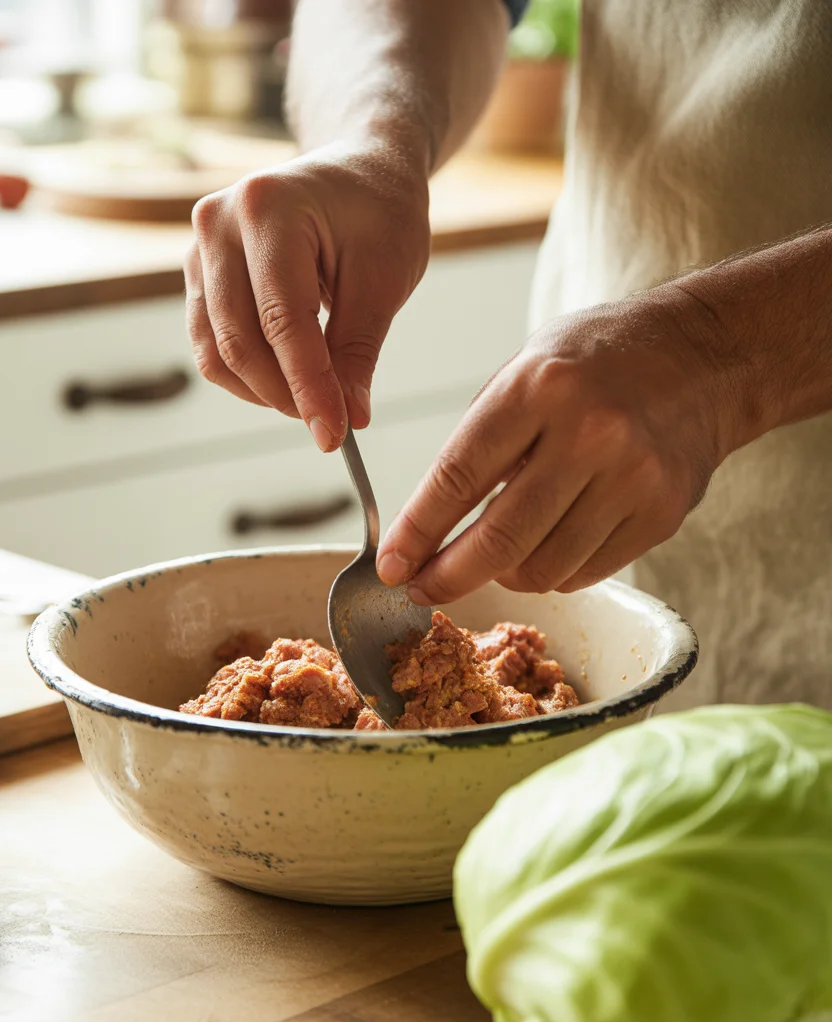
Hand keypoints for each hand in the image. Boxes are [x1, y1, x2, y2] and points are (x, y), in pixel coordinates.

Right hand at [185, 142, 430, 450]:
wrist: (357, 171)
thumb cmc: (378, 213)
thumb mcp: (385, 279)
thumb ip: (358, 352)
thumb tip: (347, 419)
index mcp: (269, 208)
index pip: (283, 320)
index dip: (309, 387)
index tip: (336, 435)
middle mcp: (219, 222)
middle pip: (238, 340)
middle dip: (286, 395)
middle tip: (332, 423)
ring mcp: (199, 246)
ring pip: (215, 349)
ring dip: (263, 391)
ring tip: (314, 400)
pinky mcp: (198, 272)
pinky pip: (209, 342)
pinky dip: (246, 374)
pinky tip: (287, 380)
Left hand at [377, 291, 741, 600]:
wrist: (705, 357)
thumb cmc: (600, 358)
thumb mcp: (526, 368)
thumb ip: (481, 440)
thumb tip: (430, 524)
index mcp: (539, 387)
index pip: (458, 477)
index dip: (416, 532)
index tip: (391, 564)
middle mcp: (589, 433)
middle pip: (499, 539)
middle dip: (447, 577)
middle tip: (420, 589)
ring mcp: (632, 478)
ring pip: (542, 568)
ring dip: (502, 576)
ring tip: (490, 560)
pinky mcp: (661, 514)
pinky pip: (584, 572)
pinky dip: (551, 573)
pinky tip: (543, 548)